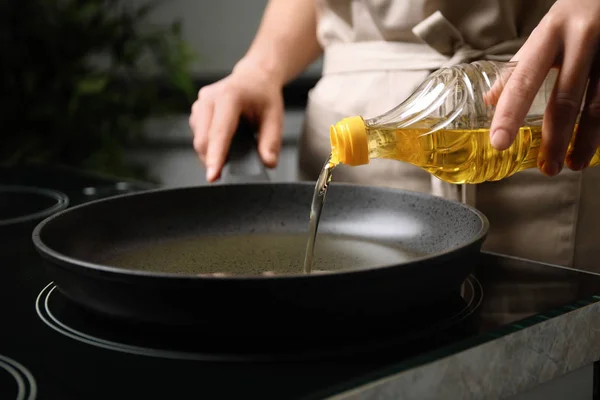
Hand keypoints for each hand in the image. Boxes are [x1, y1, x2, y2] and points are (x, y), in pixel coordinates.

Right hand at [189, 62, 283, 181]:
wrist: (254, 77)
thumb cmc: (264, 96)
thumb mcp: (275, 118)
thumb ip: (271, 142)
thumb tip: (268, 163)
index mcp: (230, 96)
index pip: (220, 132)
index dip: (216, 157)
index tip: (212, 176)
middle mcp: (209, 98)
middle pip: (203, 140)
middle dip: (213, 159)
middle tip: (232, 167)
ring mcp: (200, 103)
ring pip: (198, 140)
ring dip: (211, 152)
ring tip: (233, 145)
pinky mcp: (196, 110)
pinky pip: (197, 135)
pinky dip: (209, 144)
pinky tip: (224, 139)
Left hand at [489, 0, 599, 175]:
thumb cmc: (576, 15)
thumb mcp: (545, 33)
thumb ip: (520, 67)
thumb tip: (490, 101)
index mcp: (550, 33)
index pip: (524, 79)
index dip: (510, 114)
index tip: (499, 143)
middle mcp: (582, 39)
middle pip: (566, 99)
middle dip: (555, 139)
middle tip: (548, 167)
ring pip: (599, 105)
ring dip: (587, 141)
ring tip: (574, 164)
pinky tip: (598, 145)